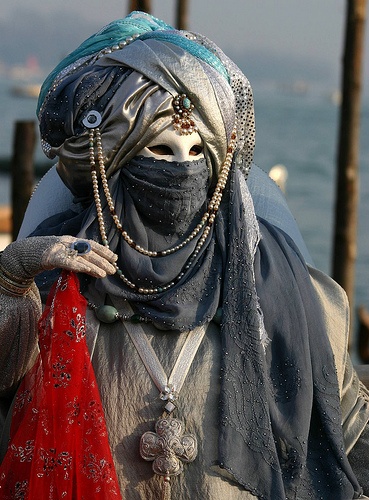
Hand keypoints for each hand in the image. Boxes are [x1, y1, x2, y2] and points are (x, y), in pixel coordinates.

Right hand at [1, 236, 117, 279]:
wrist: (26, 253)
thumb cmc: (47, 254)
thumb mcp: (64, 253)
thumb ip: (76, 257)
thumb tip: (93, 266)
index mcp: (72, 240)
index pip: (92, 244)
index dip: (104, 250)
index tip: (115, 258)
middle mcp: (69, 242)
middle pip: (89, 251)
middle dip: (103, 260)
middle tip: (114, 269)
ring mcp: (61, 249)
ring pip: (82, 258)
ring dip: (95, 266)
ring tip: (105, 274)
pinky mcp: (53, 257)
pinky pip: (69, 262)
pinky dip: (80, 266)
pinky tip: (89, 271)